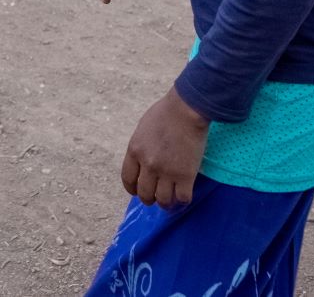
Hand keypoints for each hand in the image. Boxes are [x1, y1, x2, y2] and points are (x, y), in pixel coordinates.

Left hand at [122, 88, 209, 207]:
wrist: (186, 109)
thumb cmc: (165, 113)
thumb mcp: (142, 128)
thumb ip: (140, 146)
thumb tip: (142, 161)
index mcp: (135, 151)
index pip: (128, 179)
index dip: (132, 189)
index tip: (137, 192)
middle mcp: (148, 164)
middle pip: (144, 193)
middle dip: (149, 199)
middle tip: (155, 198)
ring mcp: (167, 171)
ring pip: (163, 200)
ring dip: (166, 203)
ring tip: (170, 201)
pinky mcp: (186, 175)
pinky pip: (182, 198)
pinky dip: (183, 200)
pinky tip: (184, 196)